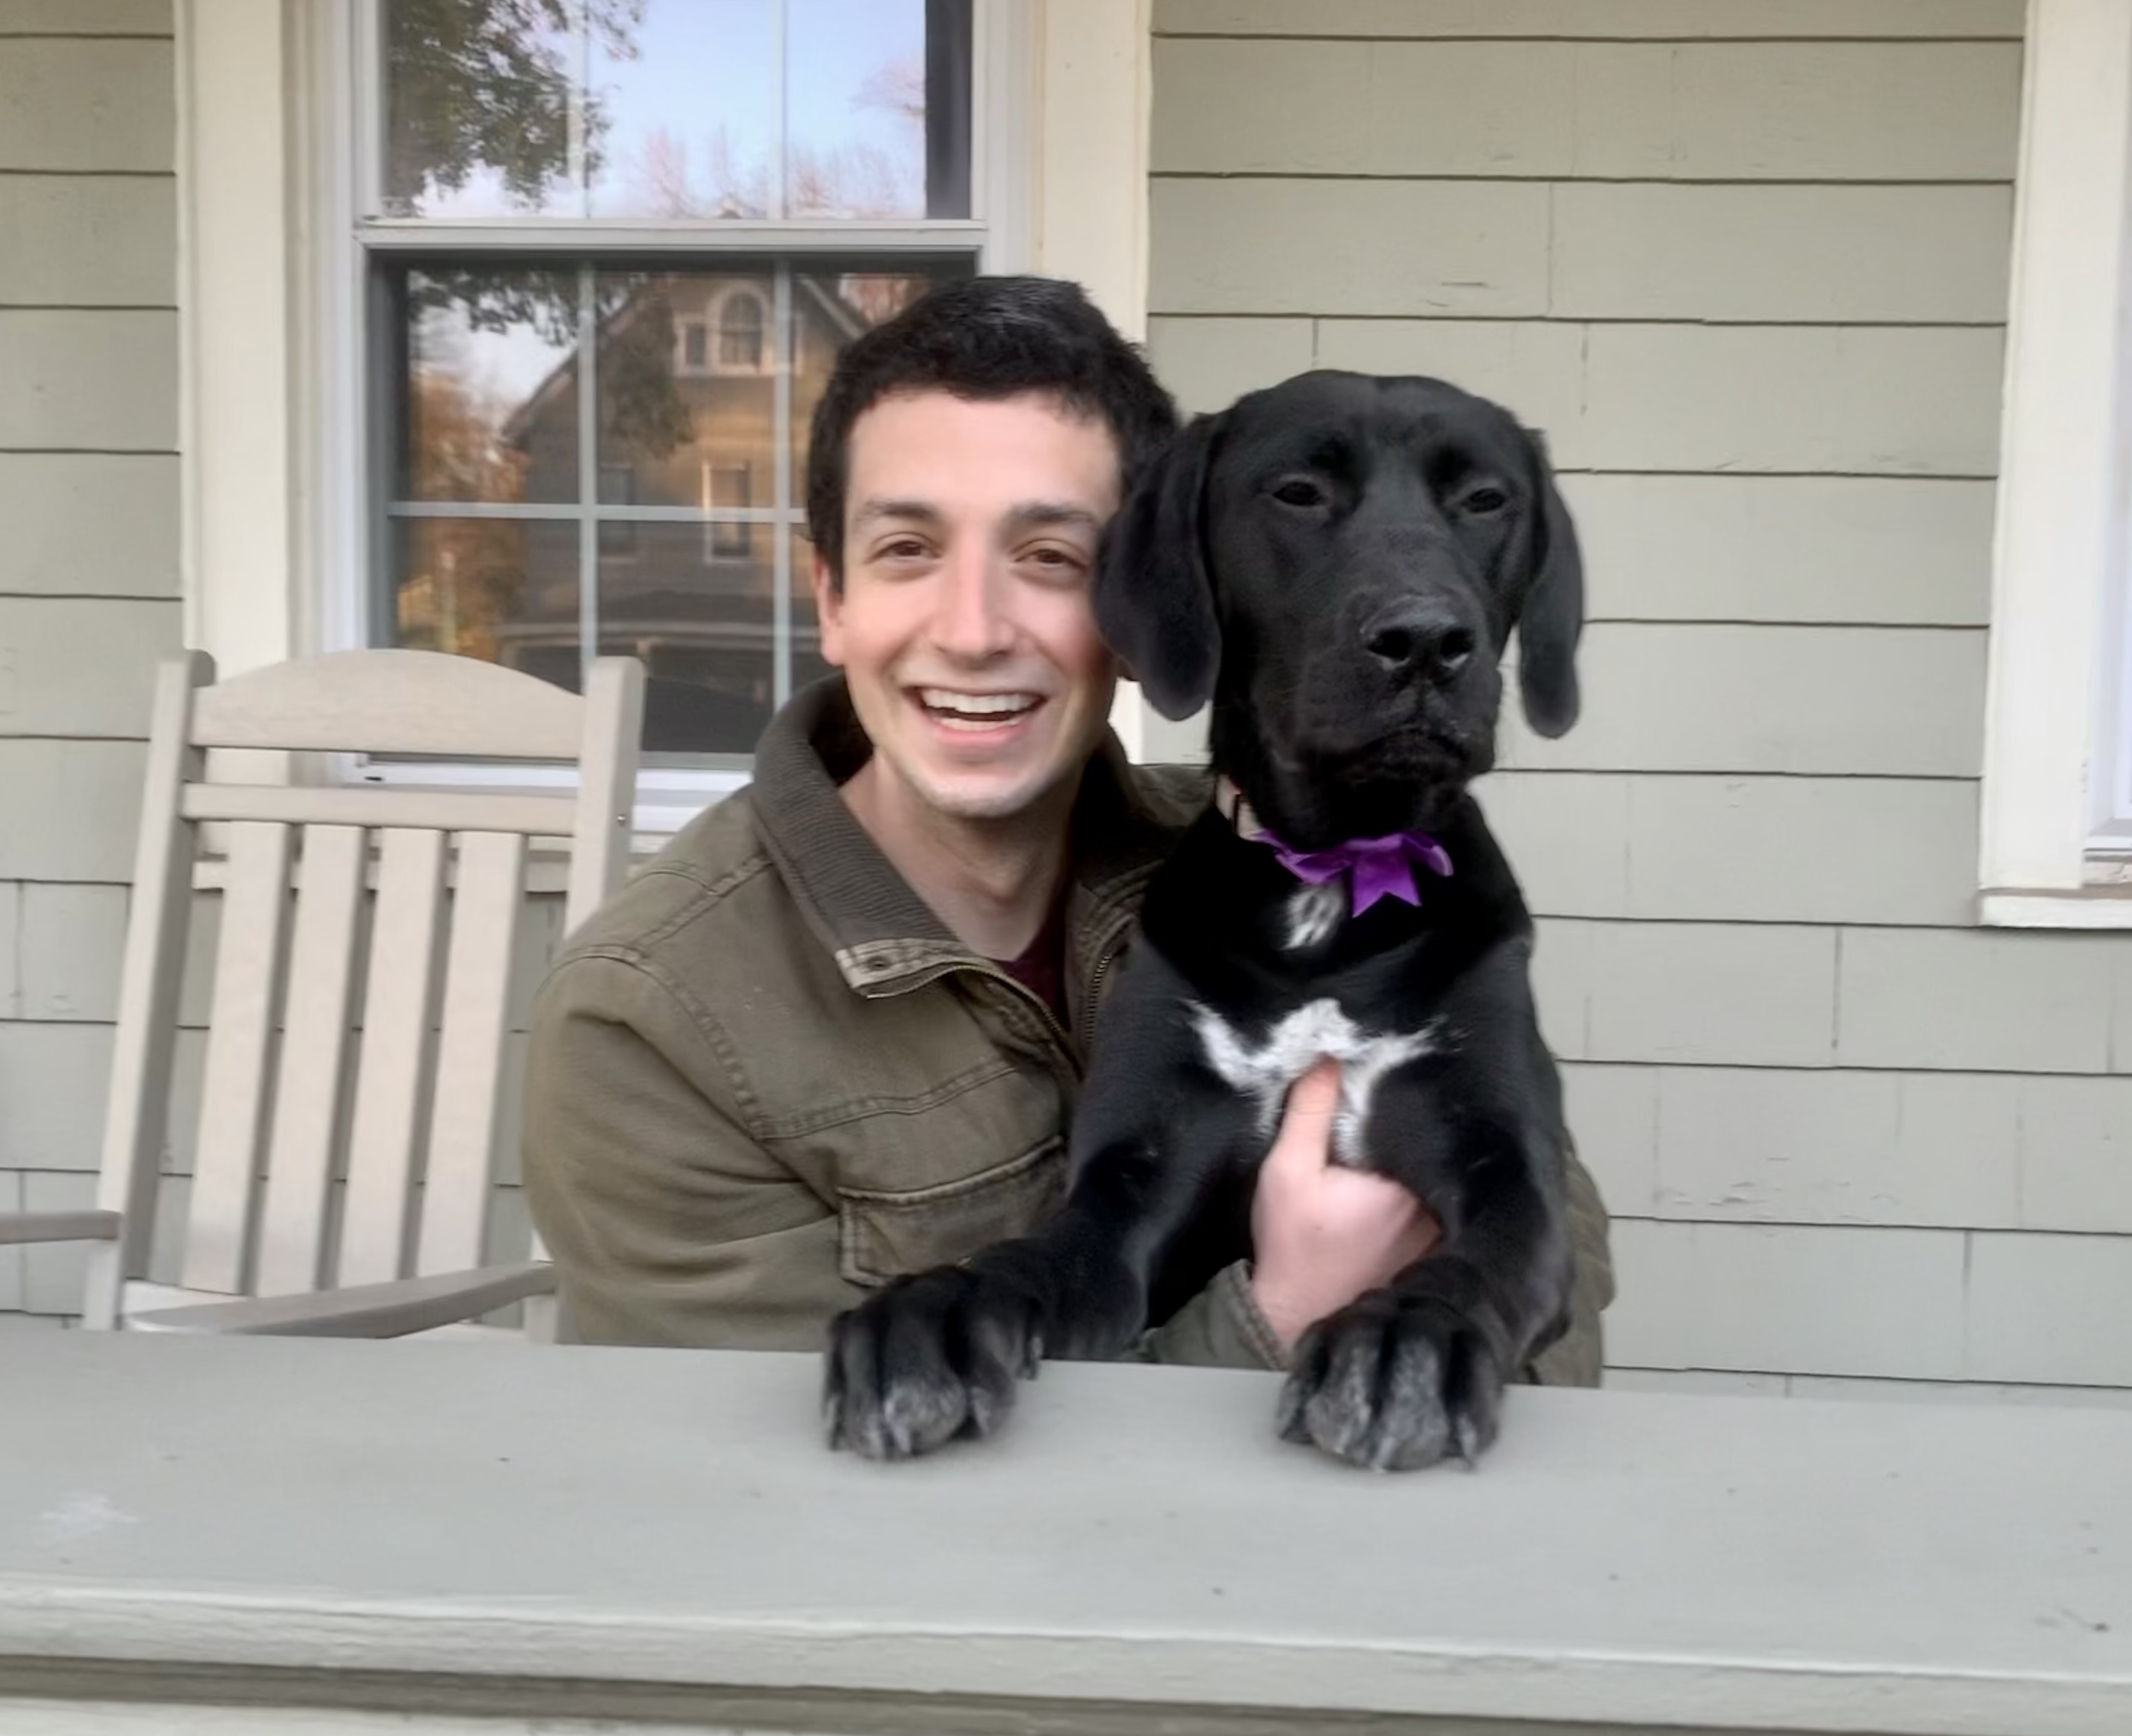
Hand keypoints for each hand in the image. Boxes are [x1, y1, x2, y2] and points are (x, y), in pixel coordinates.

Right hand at [1248, 1059, 1442, 1353]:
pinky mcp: (1432, 1252)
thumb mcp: (1286, 1171)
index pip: (1421, 1123)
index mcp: (1402, 1186)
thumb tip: (1331, 1057)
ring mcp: (1438, 1235)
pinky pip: (1441, 1204)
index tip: (1395, 1074)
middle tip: (1402, 1093)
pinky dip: (1429, 1185)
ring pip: (1440, 1175)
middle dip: (1420, 1123)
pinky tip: (1409, 1172)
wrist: (1295, 1314)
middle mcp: (1432, 1211)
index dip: (1407, 1096)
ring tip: (1406, 1127)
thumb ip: (1309, 1112)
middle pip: (1436, 1149)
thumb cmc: (1289, 1245)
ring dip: (1427, 1155)